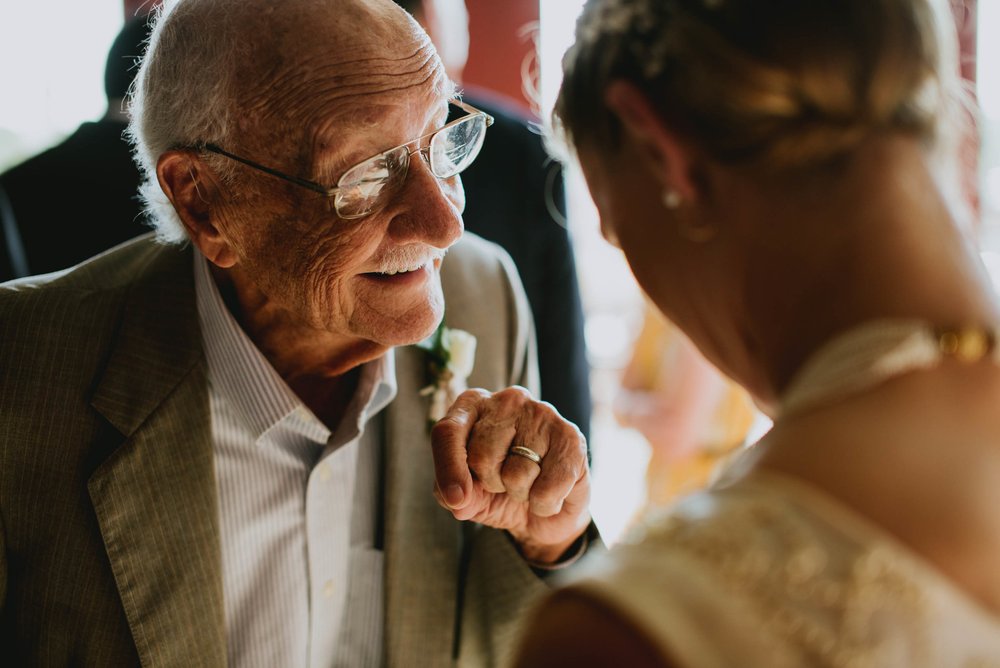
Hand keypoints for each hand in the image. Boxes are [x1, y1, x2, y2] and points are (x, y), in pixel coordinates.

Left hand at [430, 386, 590, 563]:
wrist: (544, 510)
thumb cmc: (498, 492)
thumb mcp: (467, 497)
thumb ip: (451, 494)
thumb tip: (457, 498)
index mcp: (472, 406)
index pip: (448, 431)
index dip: (448, 468)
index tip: (456, 499)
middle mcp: (507, 401)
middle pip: (482, 456)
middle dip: (491, 484)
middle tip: (504, 481)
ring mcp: (542, 413)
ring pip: (516, 474)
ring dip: (520, 494)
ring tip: (529, 484)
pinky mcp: (571, 436)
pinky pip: (547, 488)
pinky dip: (544, 504)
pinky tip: (550, 492)